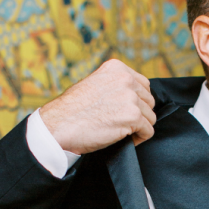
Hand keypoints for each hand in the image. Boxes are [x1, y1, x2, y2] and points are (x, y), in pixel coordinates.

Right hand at [40, 59, 155, 153]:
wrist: (59, 125)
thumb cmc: (72, 110)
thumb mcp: (93, 84)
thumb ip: (113, 85)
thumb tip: (131, 96)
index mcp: (117, 68)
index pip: (143, 85)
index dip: (137, 102)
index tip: (124, 112)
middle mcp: (126, 79)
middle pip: (149, 101)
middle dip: (139, 115)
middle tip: (122, 124)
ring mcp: (131, 97)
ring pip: (150, 117)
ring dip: (139, 128)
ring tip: (121, 132)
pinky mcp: (133, 117)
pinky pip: (148, 131)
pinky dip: (139, 139)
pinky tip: (125, 140)